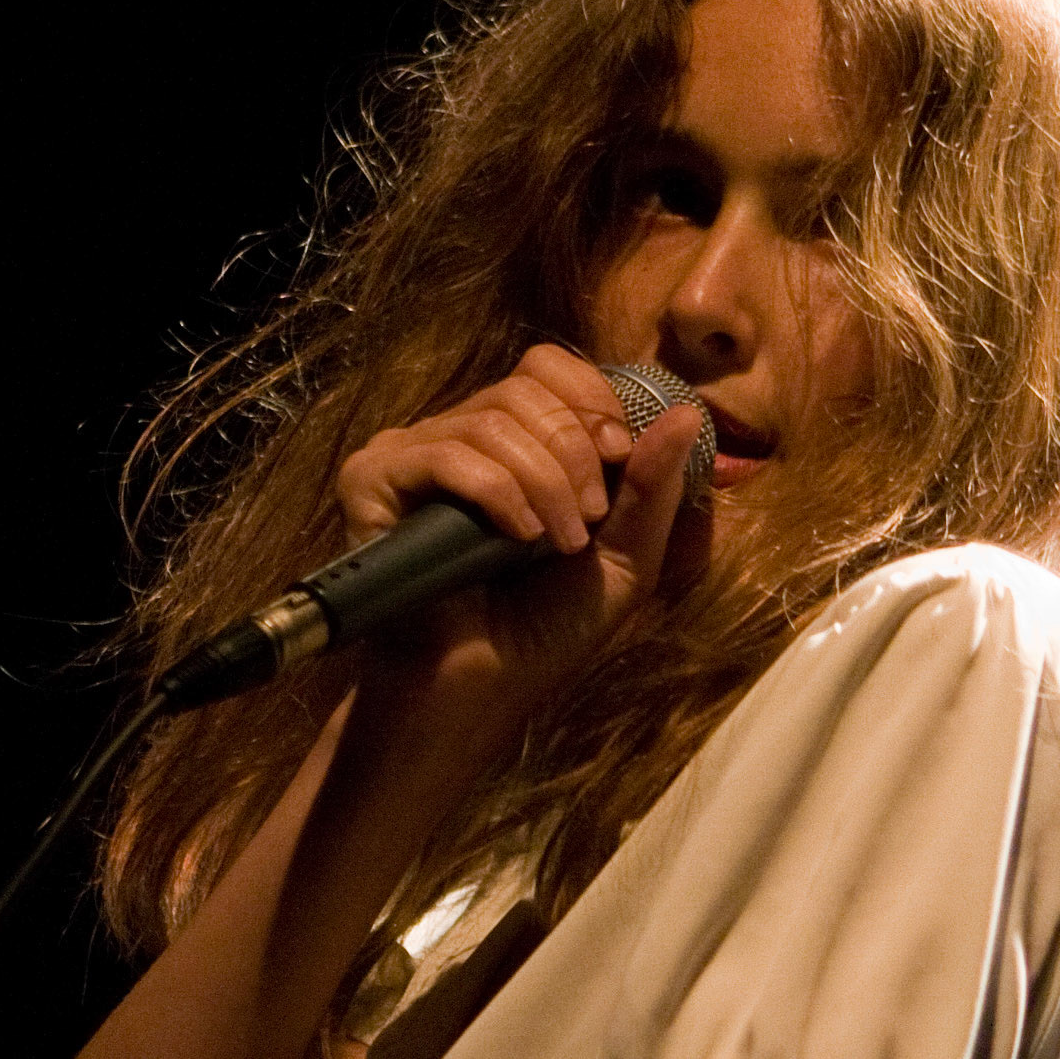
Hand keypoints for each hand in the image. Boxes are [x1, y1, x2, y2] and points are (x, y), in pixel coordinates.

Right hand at [334, 343, 704, 741]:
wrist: (477, 691)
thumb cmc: (543, 631)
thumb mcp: (624, 557)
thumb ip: (653, 488)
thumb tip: (688, 416)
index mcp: (512, 440)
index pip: (548, 368)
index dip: (592, 400)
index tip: (617, 458)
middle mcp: (456, 435)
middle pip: (524, 388)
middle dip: (574, 452)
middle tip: (586, 521)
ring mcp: (410, 455)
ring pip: (490, 420)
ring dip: (542, 482)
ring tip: (555, 543)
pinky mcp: (372, 481)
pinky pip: (443, 453)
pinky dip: (495, 492)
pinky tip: (515, 539)